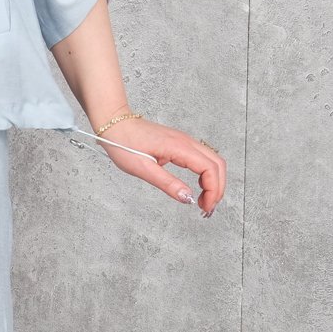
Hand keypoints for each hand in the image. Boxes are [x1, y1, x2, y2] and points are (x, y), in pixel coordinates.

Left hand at [94, 116, 225, 214]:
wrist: (115, 124)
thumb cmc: (124, 144)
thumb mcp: (143, 169)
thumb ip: (167, 183)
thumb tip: (187, 198)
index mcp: (179, 147)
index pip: (210, 169)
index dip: (213, 190)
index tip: (205, 207)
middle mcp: (186, 141)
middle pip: (217, 164)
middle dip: (217, 188)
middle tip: (207, 207)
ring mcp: (184, 141)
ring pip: (212, 160)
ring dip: (213, 181)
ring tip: (204, 200)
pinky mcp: (179, 143)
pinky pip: (202, 158)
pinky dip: (206, 173)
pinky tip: (197, 186)